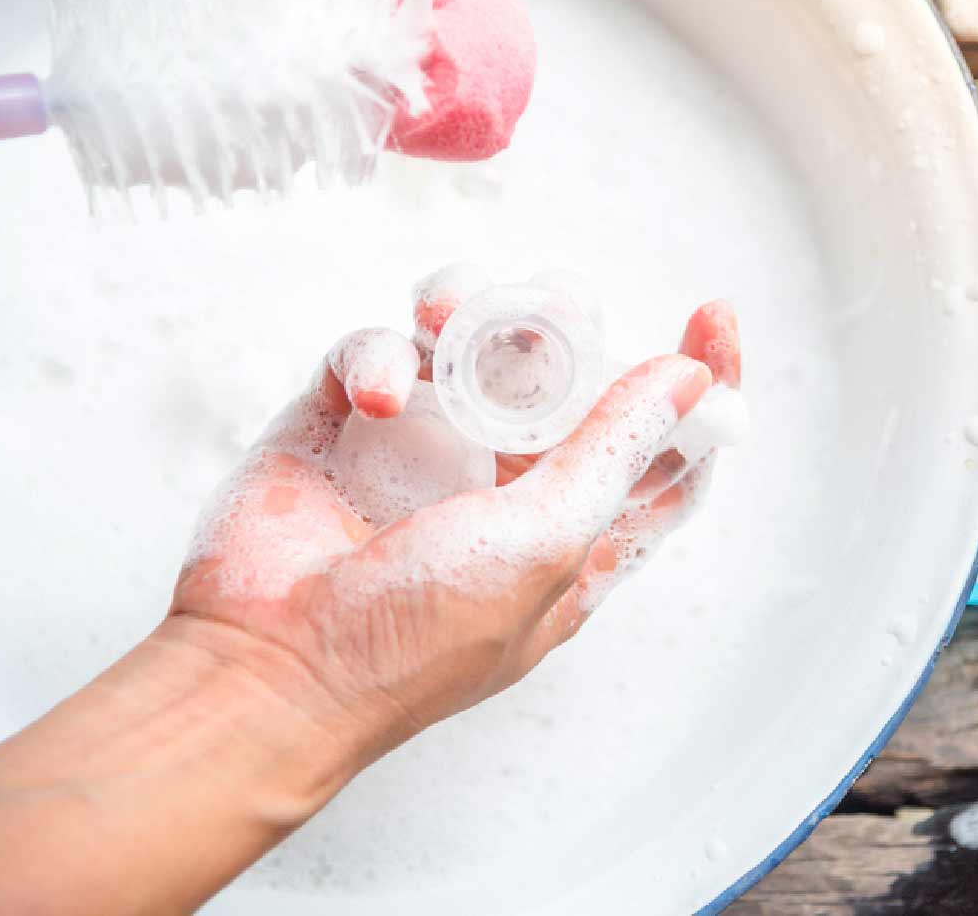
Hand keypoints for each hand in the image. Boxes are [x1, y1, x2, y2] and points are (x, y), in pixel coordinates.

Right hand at [172, 280, 740, 758]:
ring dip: (472, 310)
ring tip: (448, 318)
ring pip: (473, 336)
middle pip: (567, 371)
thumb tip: (687, 380)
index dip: (696, 388)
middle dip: (566, 325)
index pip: (660, 450)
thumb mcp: (542, 547)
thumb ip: (615, 454)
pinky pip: (379, 349)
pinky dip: (381, 355)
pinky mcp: (348, 420)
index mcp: (572, 529)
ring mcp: (425, 446)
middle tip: (550, 314)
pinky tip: (378, 396)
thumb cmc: (412, 638)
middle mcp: (507, 482)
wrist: (266, 668)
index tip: (711, 319)